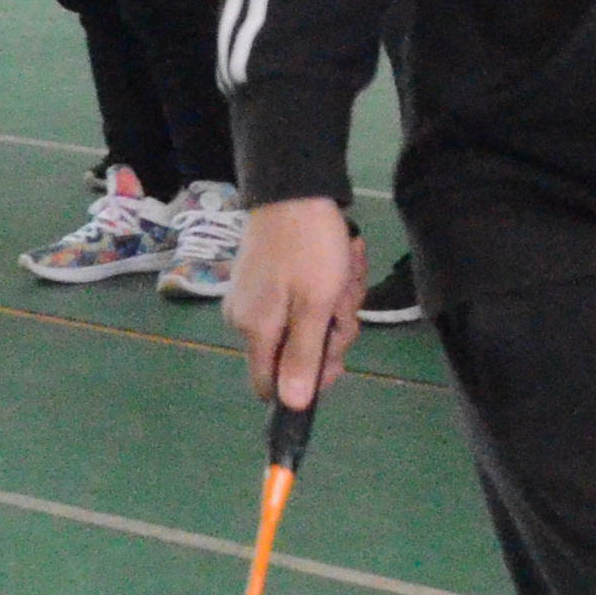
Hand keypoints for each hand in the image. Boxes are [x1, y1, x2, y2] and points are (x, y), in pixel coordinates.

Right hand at [229, 197, 362, 410]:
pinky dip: (327, 284)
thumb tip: (293, 406)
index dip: (304, 382)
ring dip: (336, 301)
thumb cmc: (308, 248)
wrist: (295, 187)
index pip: (270, 385)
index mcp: (255, 330)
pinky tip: (341, 260)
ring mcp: (258, 296)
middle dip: (331, 329)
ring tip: (346, 267)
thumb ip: (304, 357)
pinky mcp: (270, 276)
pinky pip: (303, 297)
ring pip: (306, 322)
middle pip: (296, 352)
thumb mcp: (315, 306)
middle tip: (346, 299)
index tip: (334, 357)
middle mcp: (248, 318)